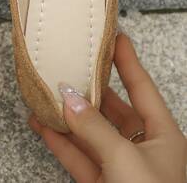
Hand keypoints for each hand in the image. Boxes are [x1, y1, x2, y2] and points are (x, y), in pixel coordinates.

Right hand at [30, 34, 186, 182]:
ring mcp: (120, 167)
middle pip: (113, 107)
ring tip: (46, 90)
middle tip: (71, 62)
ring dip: (67, 114)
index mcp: (163, 135)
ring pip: (90, 132)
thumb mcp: (127, 160)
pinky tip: (41, 124)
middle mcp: (142, 147)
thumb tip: (68, 97)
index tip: (114, 36)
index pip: (142, 86)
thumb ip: (95, 128)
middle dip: (91, 86)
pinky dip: (58, 140)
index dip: (127, 60)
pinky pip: (77, 156)